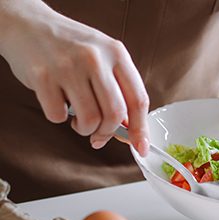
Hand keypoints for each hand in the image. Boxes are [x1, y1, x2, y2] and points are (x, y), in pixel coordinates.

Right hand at [0, 1, 148, 154]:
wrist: (28, 25)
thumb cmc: (71, 47)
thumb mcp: (104, 58)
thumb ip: (119, 90)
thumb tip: (130, 130)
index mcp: (117, 53)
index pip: (138, 100)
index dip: (140, 129)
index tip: (140, 146)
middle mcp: (95, 58)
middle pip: (115, 114)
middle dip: (108, 132)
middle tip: (99, 135)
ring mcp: (68, 66)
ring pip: (89, 120)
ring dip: (84, 128)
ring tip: (78, 118)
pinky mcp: (42, 76)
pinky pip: (58, 116)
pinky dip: (59, 117)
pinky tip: (58, 103)